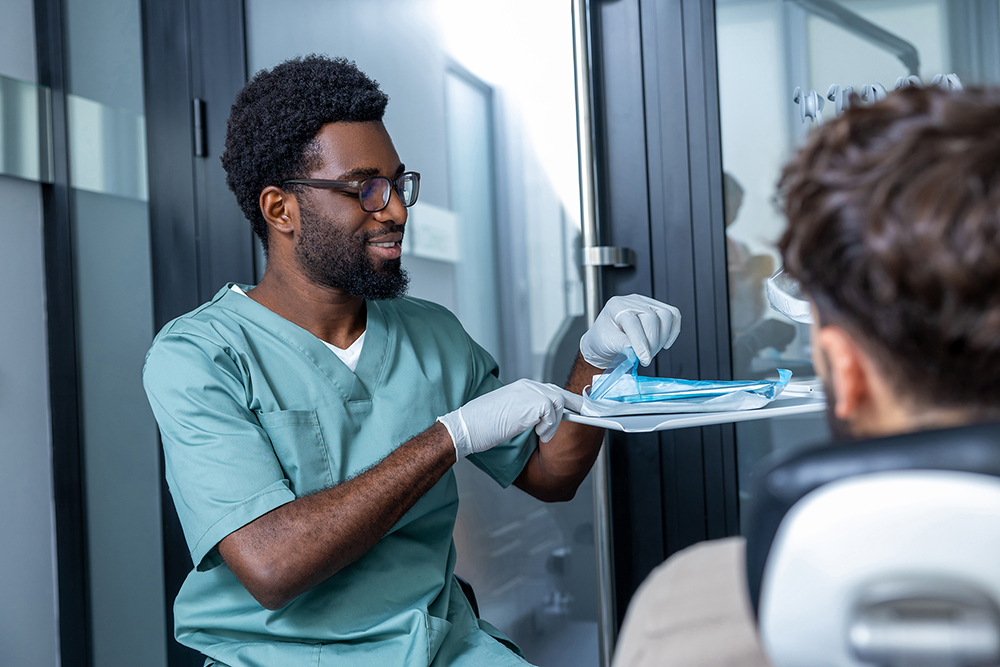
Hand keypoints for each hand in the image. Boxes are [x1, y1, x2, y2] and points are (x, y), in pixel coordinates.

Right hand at [437, 380, 583, 458]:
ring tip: (543, 435)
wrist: (466, 427)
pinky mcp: (532, 403)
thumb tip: (545, 423)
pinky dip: (550, 427)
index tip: (583, 410)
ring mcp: (530, 393)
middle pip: (561, 393)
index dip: (569, 402)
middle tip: (589, 417)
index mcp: (522, 388)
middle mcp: (528, 386)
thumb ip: (528, 413)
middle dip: (576, 407)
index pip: (552, 391)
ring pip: (559, 402)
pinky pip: (553, 413)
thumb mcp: (510, 415)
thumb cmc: (482, 426)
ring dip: (556, 422)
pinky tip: (538, 434)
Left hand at [580, 294, 680, 367]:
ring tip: (651, 351)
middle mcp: (631, 301)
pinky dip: (672, 331)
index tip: (644, 358)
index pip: (632, 322)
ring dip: (662, 338)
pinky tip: (664, 343)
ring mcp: (646, 303)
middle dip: (652, 343)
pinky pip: (673, 315)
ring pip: (666, 316)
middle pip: (652, 318)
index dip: (640, 342)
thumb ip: (623, 347)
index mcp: (615, 306)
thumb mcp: (607, 344)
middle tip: (646, 358)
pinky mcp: (657, 308)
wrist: (605, 339)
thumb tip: (637, 354)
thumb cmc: (603, 339)